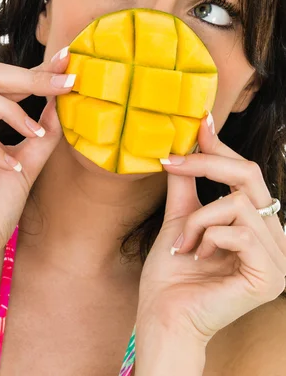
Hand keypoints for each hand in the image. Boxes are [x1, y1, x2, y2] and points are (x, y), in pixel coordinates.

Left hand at [135, 111, 285, 344]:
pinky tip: (199, 256)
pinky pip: (240, 231)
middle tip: (172, 163)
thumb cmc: (171, 273)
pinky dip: (209, 236)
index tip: (201, 121)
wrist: (163, 315)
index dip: (222, 147)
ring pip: (238, 203)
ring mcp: (278, 259)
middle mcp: (275, 238)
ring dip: (199, 219)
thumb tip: (189, 141)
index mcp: (257, 225)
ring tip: (183, 243)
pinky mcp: (271, 276)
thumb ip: (188, 183)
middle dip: (206, 164)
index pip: (246, 175)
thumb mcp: (180, 216)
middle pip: (250, 176)